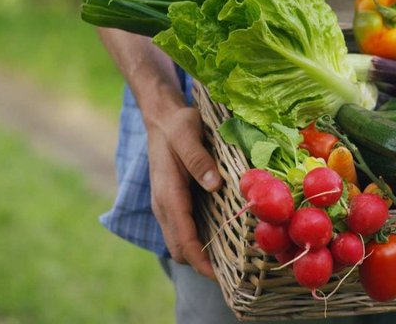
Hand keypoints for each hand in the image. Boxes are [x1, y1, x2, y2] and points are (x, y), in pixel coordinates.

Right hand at [147, 106, 221, 279]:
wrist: (161, 117)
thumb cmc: (177, 124)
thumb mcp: (187, 133)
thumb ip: (198, 159)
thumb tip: (214, 185)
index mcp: (168, 193)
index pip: (183, 239)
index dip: (201, 262)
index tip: (221, 277)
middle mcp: (163, 205)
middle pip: (179, 249)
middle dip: (202, 265)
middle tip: (234, 273)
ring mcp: (165, 205)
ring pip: (179, 242)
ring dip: (199, 256)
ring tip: (230, 262)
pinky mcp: (172, 202)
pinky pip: (182, 230)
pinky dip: (197, 242)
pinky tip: (220, 238)